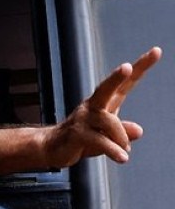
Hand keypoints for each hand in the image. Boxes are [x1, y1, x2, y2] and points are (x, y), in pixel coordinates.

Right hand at [45, 46, 160, 166]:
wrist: (51, 148)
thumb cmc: (82, 138)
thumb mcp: (108, 135)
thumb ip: (124, 132)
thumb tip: (139, 131)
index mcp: (104, 102)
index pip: (124, 83)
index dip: (140, 67)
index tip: (156, 51)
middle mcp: (93, 106)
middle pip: (106, 88)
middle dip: (117, 77)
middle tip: (126, 67)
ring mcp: (83, 119)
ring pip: (109, 122)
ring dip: (121, 138)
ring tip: (125, 151)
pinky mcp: (77, 133)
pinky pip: (100, 140)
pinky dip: (113, 150)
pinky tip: (122, 157)